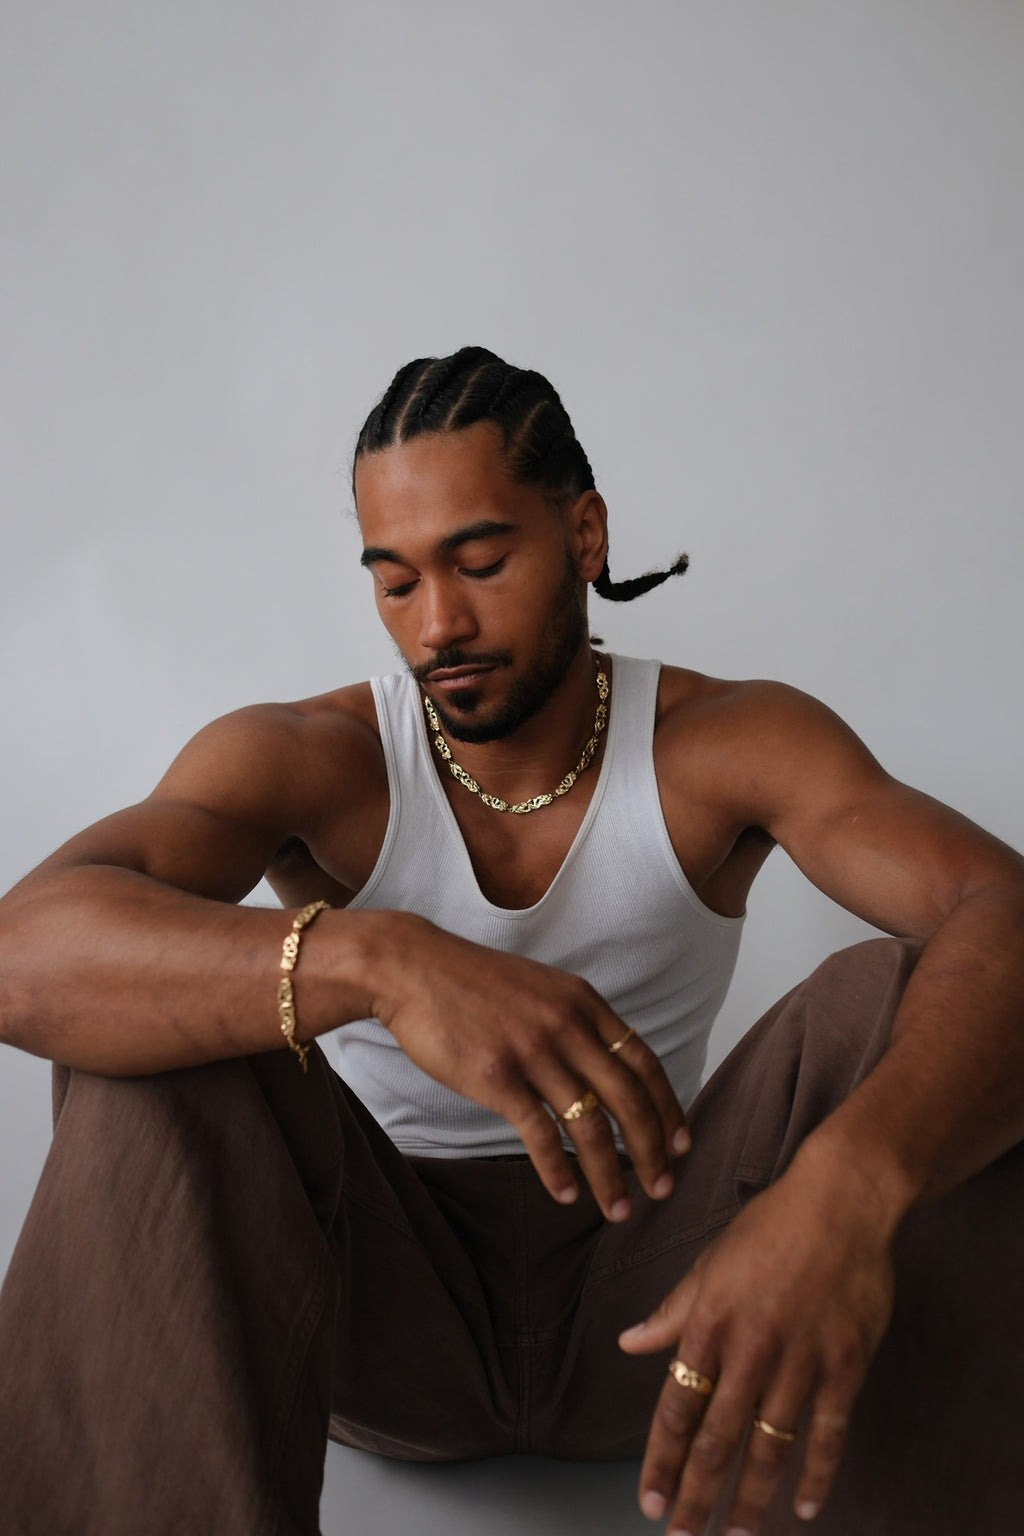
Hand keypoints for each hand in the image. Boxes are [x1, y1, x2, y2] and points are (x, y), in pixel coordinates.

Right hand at [370, 915, 689, 1220]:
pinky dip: (555, 1170)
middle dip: (652, 1150)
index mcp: (584, 1003)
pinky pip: (538, 1133)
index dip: (669, 1108)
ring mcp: (533, 1050)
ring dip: (608, 1173)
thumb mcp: (542, 988)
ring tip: (617, 1208)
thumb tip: (609, 1066)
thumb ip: (577, 1021)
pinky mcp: (496, 1076)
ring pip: (588, 1124)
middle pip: (628, 1098)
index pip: (644, 1063)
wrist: (414, 968)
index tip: (682, 1145)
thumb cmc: (475, 984)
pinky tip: (565, 1195)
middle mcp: (567, 1025)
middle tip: (663, 1188)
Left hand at [618, 1151, 896, 1531]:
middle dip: (696, 1494)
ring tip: (736, 1535)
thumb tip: (630, 1342)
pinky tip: (806, 1507)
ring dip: (751, 1497)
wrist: (841, 1200)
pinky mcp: (845, 1362)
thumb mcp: (709, 1263)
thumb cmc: (771, 1226)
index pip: (677, 1406)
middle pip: (717, 1437)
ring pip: (769, 1445)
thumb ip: (672, 1311)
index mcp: (710, 1322)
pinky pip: (829, 1431)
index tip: (648, 1501)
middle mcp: (750, 1346)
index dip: (661, 1460)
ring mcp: (800, 1357)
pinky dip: (818, 1473)